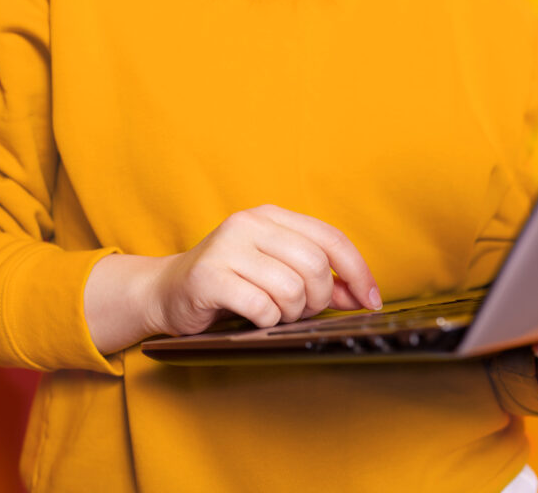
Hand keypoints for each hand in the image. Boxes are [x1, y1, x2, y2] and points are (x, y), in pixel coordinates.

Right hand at [146, 204, 380, 336]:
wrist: (166, 291)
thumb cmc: (229, 282)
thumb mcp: (276, 272)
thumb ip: (317, 279)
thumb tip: (359, 294)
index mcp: (271, 216)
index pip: (331, 239)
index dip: (358, 272)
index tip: (370, 301)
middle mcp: (249, 223)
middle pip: (316, 265)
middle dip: (319, 299)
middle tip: (304, 311)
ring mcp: (226, 247)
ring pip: (291, 288)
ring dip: (291, 313)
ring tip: (275, 313)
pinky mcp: (209, 276)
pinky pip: (262, 306)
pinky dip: (267, 321)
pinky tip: (255, 318)